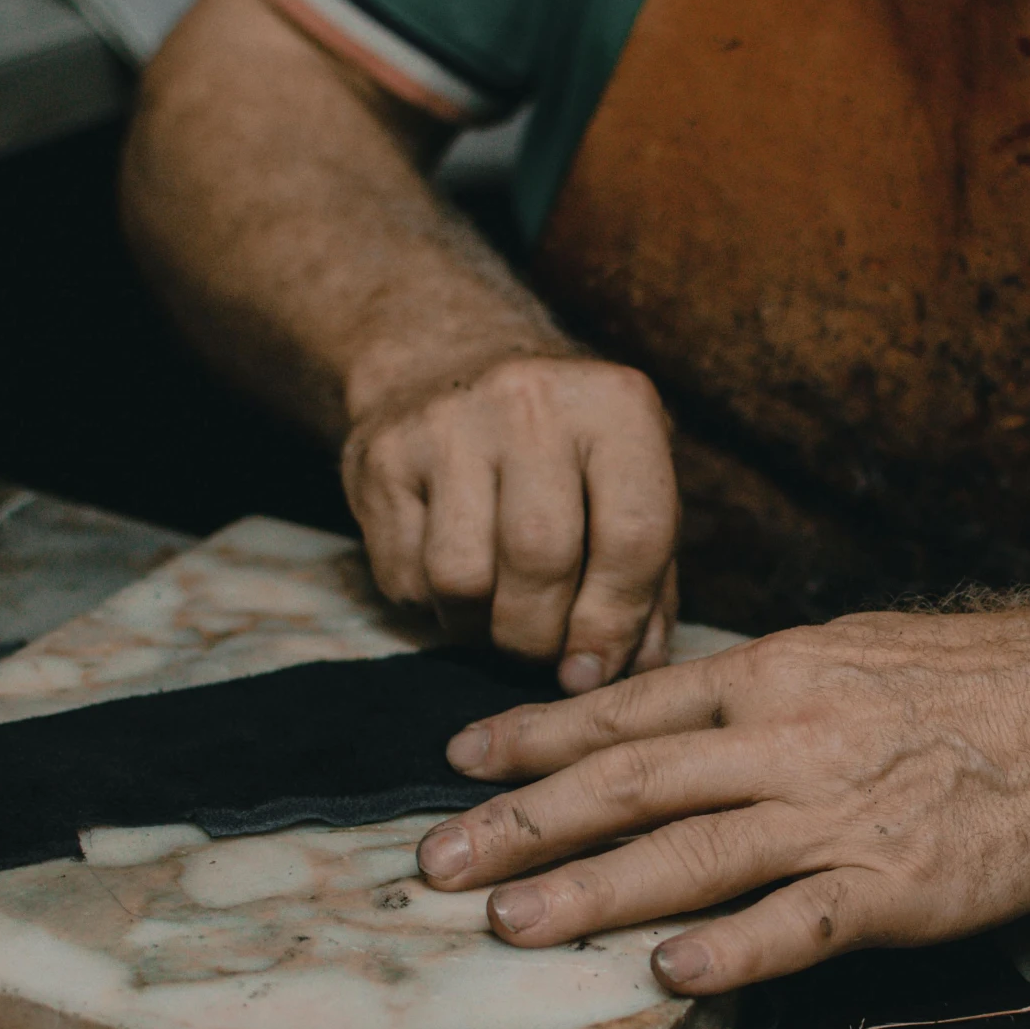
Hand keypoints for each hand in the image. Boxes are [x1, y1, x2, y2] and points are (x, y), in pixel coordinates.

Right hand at [342, 354, 678, 692]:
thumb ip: (647, 581)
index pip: (633, 536)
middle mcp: (531, 400)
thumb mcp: (627, 485)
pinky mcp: (382, 456)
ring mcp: (447, 423)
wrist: (447, 359)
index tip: (595, 667)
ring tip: (497, 617)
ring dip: (482, 629)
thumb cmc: (562, 449)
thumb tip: (632, 669)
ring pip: (463, 580)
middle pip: (541, 561)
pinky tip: (452, 580)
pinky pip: (407, 578)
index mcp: (617, 404)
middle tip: (541, 652)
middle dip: (542, 636)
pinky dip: (433, 608)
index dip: (616, 622)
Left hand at [412, 608, 1029, 992]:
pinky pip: (798, 923)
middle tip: (438, 862)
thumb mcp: (844, 651)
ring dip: (591, 891)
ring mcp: (838, 816)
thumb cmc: (967, 681)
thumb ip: (749, 693)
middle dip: (524, 824)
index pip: (628, 712)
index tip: (460, 762)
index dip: (536, 738)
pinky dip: (731, 950)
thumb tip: (658, 717)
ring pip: (693, 855)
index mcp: (772, 677)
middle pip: (631, 784)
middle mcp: (787, 742)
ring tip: (510, 922)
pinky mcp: (894, 886)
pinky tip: (666, 973)